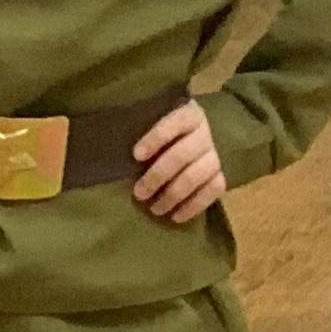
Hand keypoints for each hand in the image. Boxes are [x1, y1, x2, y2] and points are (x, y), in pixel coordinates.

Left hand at [130, 100, 226, 223]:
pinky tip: (177, 217)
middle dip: (158, 176)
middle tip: (139, 193)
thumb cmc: (164, 132)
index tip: (136, 155)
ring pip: (198, 175)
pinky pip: (214, 190)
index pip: (176, 122)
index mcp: (188, 114)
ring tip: (155, 209)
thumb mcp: (154, 121)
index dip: (157, 138)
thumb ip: (138, 129)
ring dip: (174, 194)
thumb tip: (107, 149)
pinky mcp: (223, 173)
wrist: (199, 137)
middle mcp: (205, 133)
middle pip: (183, 154)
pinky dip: (195, 205)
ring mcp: (215, 154)